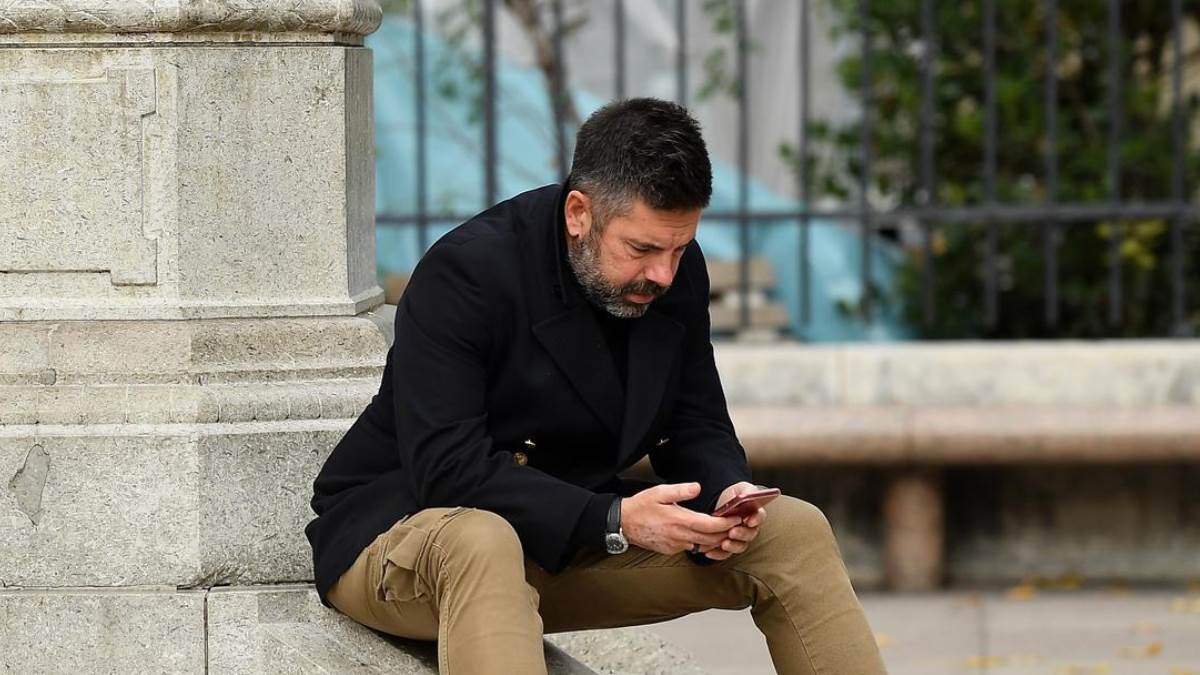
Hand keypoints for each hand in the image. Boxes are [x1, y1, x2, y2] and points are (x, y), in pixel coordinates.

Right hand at [620, 482, 743, 555]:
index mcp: (679, 520)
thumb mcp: (660, 492)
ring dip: (716, 540)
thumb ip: (681, 490)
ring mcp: (675, 545)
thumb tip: (698, 487)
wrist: (623, 524)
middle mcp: (679, 536)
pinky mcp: (671, 550)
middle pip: (711, 538)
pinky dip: (702, 543)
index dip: (726, 523)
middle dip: (727, 532)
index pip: (710, 525)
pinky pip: (691, 548)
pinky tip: (705, 535)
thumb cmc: (641, 506)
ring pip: (703, 545)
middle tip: (738, 524)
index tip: (737, 518)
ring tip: (726, 530)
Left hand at [697, 481, 767, 560]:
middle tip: (733, 532)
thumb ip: (747, 491)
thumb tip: (748, 495)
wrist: (721, 504)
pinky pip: (725, 554)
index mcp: (755, 513)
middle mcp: (750, 528)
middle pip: (750, 534)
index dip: (756, 519)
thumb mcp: (741, 489)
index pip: (760, 517)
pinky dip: (718, 554)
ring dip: (732, 546)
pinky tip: (709, 552)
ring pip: (740, 546)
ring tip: (724, 544)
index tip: (750, 520)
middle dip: (742, 534)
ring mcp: (740, 539)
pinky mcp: (728, 545)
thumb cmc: (734, 496)